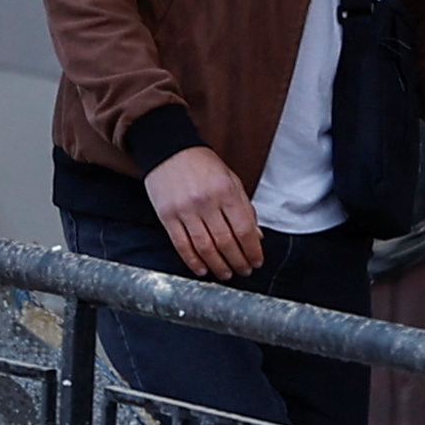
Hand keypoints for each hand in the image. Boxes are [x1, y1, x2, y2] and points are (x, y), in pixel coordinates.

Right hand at [146, 145, 263, 278]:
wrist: (168, 150)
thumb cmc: (203, 166)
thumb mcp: (231, 180)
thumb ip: (245, 208)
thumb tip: (257, 237)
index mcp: (227, 192)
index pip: (244, 229)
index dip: (252, 250)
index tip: (257, 261)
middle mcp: (206, 202)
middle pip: (226, 242)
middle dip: (238, 261)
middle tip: (244, 271)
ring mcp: (185, 210)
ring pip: (204, 247)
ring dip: (218, 265)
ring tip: (226, 274)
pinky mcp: (167, 216)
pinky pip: (181, 244)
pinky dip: (193, 261)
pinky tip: (202, 269)